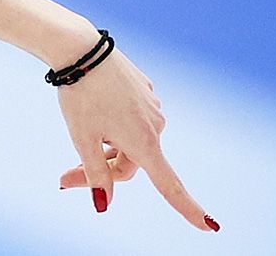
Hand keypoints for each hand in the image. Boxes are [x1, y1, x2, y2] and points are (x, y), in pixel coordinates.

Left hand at [55, 46, 219, 231]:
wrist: (80, 49)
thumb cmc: (80, 95)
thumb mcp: (82, 138)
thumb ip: (94, 173)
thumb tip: (103, 205)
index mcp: (143, 141)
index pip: (169, 184)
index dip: (188, 208)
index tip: (211, 227)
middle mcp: (156, 125)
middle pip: (133, 163)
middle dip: (104, 170)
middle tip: (64, 177)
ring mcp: (152, 106)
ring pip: (130, 139)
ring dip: (107, 144)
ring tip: (81, 127)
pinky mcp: (145, 90)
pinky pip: (130, 117)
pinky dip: (113, 122)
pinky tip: (95, 106)